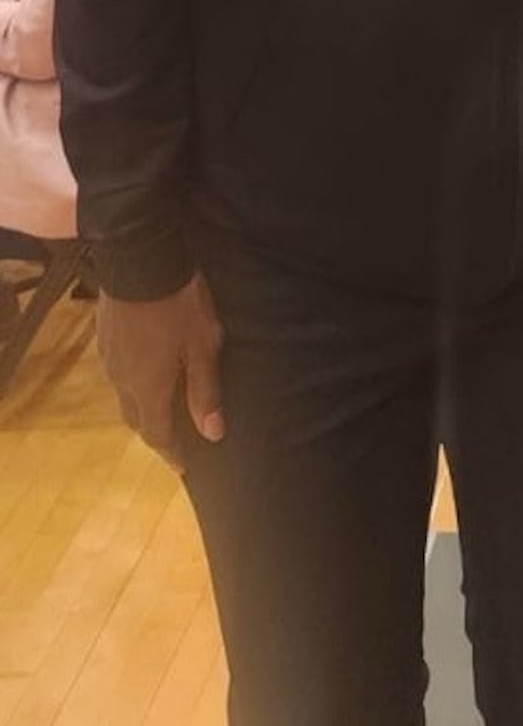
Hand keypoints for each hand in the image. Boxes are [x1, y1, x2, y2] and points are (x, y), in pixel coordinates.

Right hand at [97, 275, 224, 468]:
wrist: (141, 259)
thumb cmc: (179, 306)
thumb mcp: (202, 348)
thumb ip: (205, 391)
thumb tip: (213, 433)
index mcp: (147, 388)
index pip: (157, 435)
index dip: (171, 453)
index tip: (184, 466)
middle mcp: (121, 380)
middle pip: (136, 418)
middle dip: (155, 432)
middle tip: (176, 438)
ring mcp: (109, 357)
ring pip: (124, 394)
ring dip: (143, 405)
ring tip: (165, 404)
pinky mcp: (105, 336)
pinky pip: (119, 371)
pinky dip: (135, 382)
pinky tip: (149, 369)